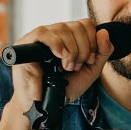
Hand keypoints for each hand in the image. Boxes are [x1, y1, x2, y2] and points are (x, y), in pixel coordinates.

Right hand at [0, 18, 118, 129]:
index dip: (92, 42)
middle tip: (75, 67)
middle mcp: (55, 33)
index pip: (86, 24)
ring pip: (63, 28)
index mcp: (69, 37)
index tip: (89, 61)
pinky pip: (43, 33)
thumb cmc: (64, 88)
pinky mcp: (26, 43)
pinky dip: (56, 44)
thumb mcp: (90, 71)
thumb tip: (104, 32)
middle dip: (83, 49)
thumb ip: (102, 53)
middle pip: (77, 25)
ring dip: (70, 51)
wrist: (45, 105)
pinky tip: (59, 56)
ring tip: (65, 67)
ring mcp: (41, 37)